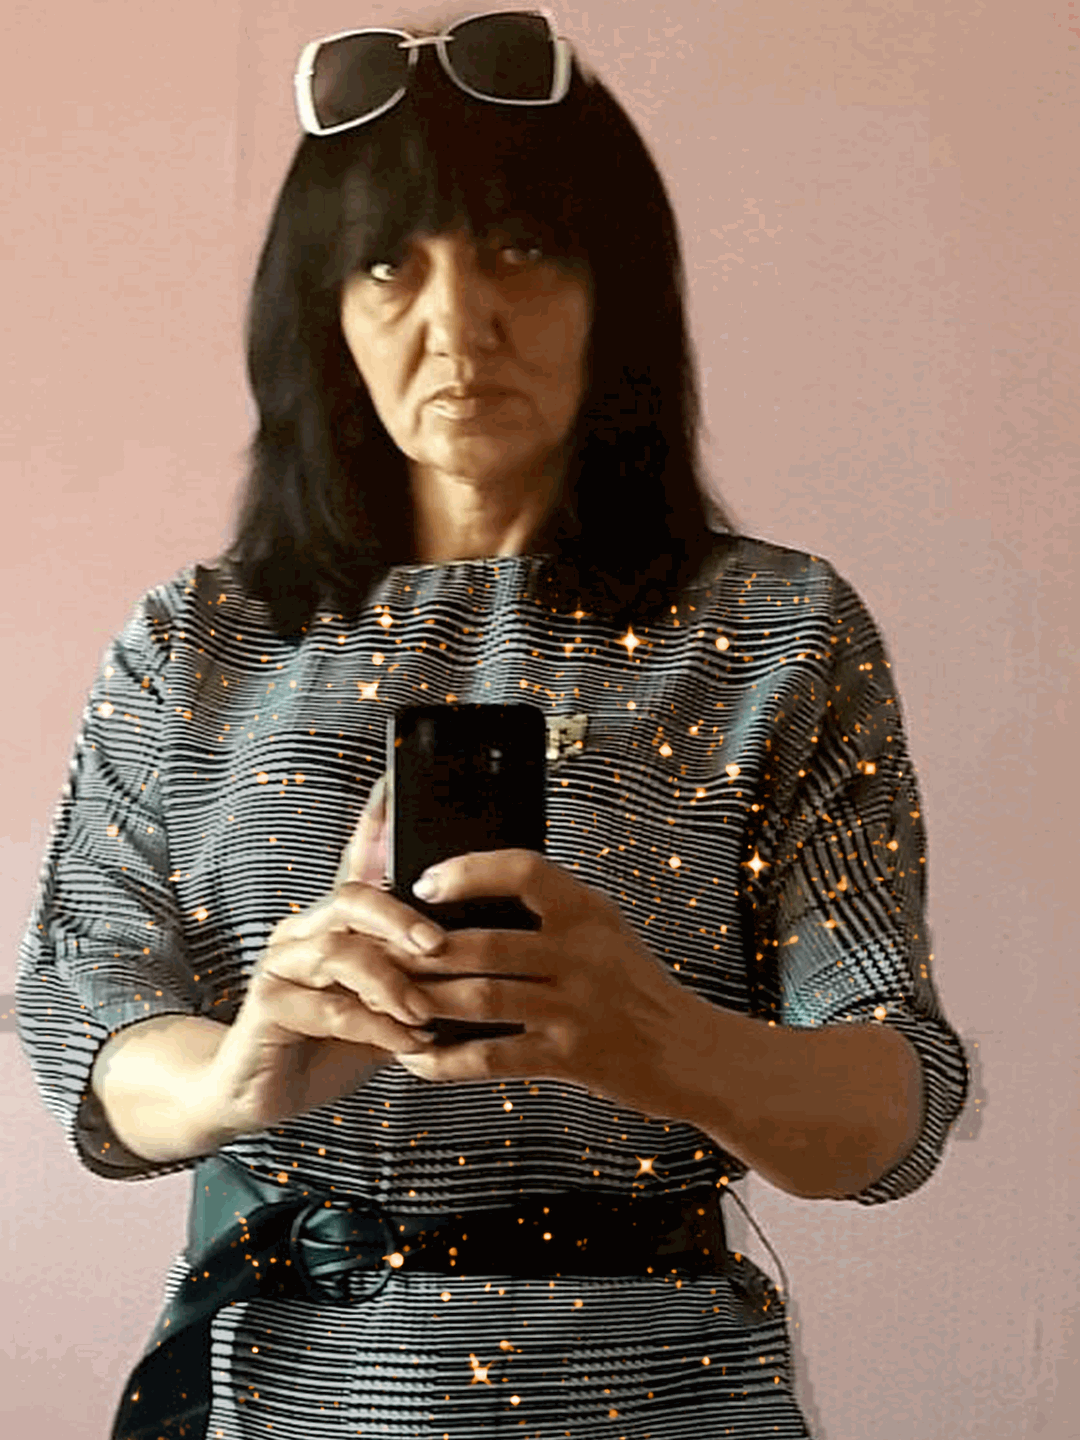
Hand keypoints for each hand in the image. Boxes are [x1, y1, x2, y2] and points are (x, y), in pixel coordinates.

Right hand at [203, 776, 442, 1137]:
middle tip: (439, 944)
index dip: (377, 819)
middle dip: (401, 916)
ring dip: (391, 981)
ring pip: (339, 950)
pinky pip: (326, 1006)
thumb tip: (489, 949)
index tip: (398, 781)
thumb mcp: (389, 1001)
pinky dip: (373, 1025)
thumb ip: (420, 972)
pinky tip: (405, 1042)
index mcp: (338, 919)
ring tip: (425, 1011)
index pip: (360, 858)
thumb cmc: (335, 1041)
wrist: (261, 1090)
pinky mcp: (268, 1004)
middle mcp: (306, 930)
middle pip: (352, 896)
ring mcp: (283, 963)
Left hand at [396, 850, 700, 1118]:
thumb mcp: (606, 930)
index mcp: (588, 911)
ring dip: (426, 1001)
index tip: (425, 882)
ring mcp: (575, 1007)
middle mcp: (582, 954)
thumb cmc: (637, 986)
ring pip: (482, 999)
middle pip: (486, 943)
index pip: (524, 870)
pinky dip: (447, 1060)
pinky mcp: (570, 1056)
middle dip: (424, 951)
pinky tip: (416, 1059)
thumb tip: (478, 887)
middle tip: (383, 952)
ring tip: (388, 1000)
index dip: (469, 872)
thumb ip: (553, 911)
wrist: (691, 1051)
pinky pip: (494, 1058)